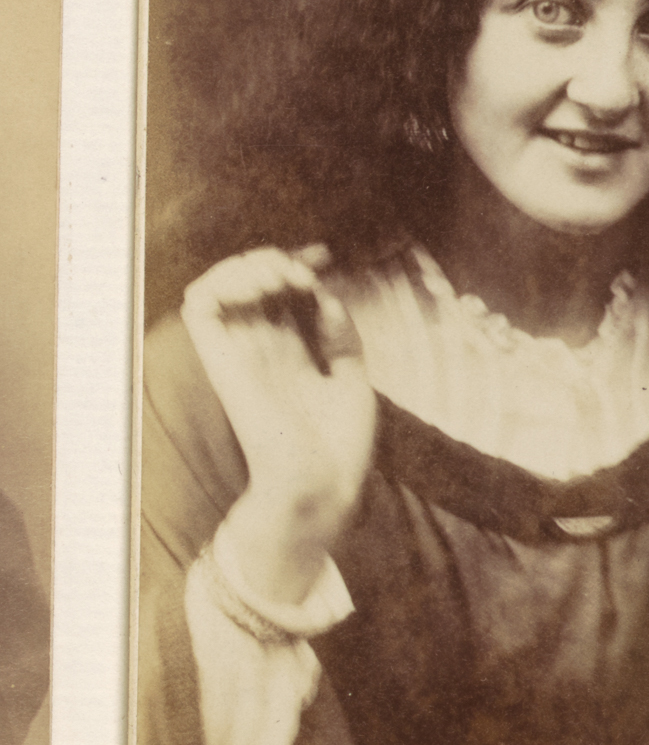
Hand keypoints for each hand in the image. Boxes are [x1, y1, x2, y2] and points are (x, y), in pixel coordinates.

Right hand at [181, 245, 376, 604]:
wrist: (321, 486)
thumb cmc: (338, 448)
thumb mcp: (354, 380)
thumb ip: (340, 334)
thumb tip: (324, 297)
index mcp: (290, 354)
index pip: (278, 292)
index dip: (295, 263)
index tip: (324, 257)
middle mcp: (261, 349)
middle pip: (249, 282)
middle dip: (277, 259)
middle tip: (306, 270)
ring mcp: (239, 353)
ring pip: (217, 284)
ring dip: (248, 265)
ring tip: (283, 274)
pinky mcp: (221, 361)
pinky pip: (199, 306)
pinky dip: (225, 281)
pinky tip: (264, 285)